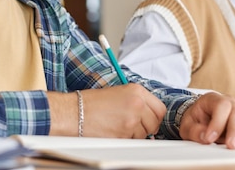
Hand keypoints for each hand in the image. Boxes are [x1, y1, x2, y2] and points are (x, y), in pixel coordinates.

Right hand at [48, 84, 165, 137]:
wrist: (74, 112)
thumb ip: (137, 101)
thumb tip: (149, 114)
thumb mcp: (119, 92)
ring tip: (118, 126)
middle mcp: (137, 104)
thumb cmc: (91, 103)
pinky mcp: (124, 135)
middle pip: (155, 123)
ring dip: (134, 134)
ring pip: (144, 134)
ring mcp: (132, 120)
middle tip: (132, 125)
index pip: (160, 109)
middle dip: (146, 127)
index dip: (154, 116)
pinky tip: (113, 132)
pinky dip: (125, 140)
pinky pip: (132, 142)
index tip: (148, 119)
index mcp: (136, 91)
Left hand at [178, 92, 234, 148]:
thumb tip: (204, 137)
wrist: (201, 120)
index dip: (217, 123)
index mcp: (214, 99)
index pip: (221, 106)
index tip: (210, 138)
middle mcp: (230, 104)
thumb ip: (193, 130)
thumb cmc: (195, 120)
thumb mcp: (187, 124)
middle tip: (229, 146)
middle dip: (234, 132)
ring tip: (223, 145)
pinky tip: (230, 144)